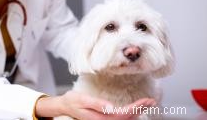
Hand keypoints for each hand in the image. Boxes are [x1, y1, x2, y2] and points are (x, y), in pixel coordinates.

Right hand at [35, 90, 155, 119]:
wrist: (65, 105)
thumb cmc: (73, 100)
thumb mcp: (83, 99)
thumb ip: (97, 104)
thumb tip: (111, 108)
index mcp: (101, 118)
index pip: (123, 114)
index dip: (136, 108)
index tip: (146, 101)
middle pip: (127, 117)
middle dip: (141, 109)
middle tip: (152, 101)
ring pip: (125, 118)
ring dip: (137, 111)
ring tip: (148, 103)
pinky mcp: (104, 119)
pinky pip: (121, 118)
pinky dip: (130, 113)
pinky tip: (135, 109)